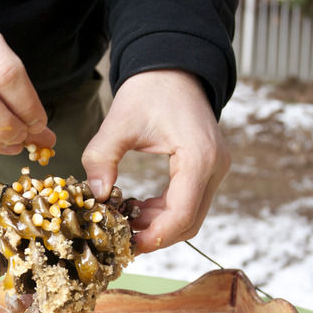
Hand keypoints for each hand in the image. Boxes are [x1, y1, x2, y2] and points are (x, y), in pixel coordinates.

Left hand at [81, 70, 230, 252]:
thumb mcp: (118, 123)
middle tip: (122, 239)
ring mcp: (216, 167)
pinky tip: (137, 206)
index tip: (128, 244)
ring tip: (125, 219)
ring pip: (192, 214)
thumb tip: (95, 196)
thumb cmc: (149, 90)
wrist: (173, 67)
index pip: (182, 214)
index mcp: (198, 156)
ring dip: (159, 224)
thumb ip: (102, 158)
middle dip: (155, 235)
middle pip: (190, 221)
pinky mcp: (209, 167)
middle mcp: (215, 166)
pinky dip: (165, 210)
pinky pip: (190, 200)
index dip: (155, 236)